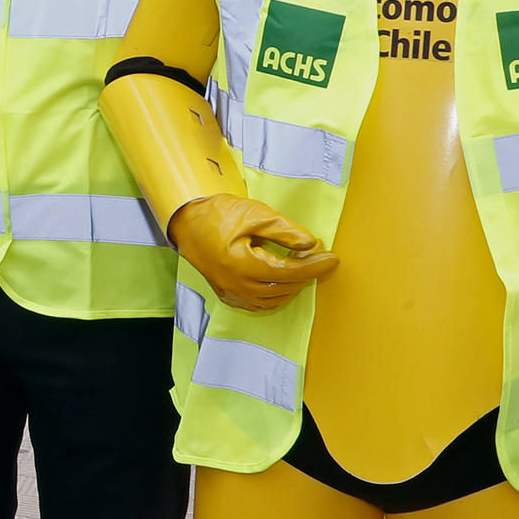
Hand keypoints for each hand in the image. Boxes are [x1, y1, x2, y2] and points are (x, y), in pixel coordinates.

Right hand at [168, 192, 337, 312]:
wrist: (186, 221)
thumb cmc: (218, 214)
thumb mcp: (255, 215)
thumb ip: (285, 232)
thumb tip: (312, 245)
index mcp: (242, 265)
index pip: (288, 271)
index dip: (314, 266)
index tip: (332, 258)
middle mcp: (236, 285)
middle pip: (283, 287)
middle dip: (305, 274)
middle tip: (319, 258)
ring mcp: (230, 292)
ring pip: (272, 299)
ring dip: (291, 286)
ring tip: (302, 267)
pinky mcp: (226, 295)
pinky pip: (258, 303)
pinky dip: (275, 294)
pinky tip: (282, 280)